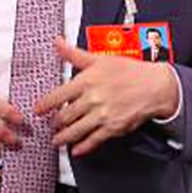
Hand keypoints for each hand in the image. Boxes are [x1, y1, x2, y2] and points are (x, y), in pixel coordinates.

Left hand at [36, 37, 178, 155]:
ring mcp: (102, 115)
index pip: (58, 95)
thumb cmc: (129, 71)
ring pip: (76, 130)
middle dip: (54, 123)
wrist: (154, 86)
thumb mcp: (99, 58)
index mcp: (86, 80)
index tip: (37, 110)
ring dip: (63, 138)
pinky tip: (76, 150)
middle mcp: (92, 99)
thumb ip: (74, 54)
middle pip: (65, 116)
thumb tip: (57, 42)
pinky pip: (93, 141)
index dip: (45, 105)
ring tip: (56, 141)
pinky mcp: (113, 128)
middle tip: (50, 125)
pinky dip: (82, 147)